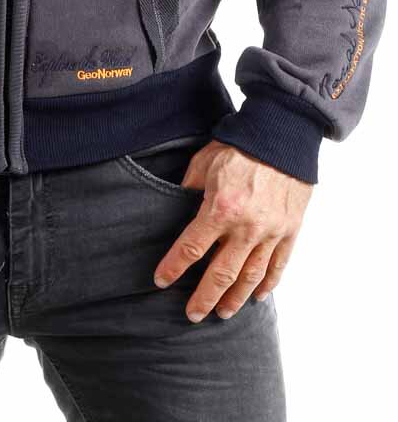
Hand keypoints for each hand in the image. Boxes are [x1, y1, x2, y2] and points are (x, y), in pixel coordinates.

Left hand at [153, 139, 312, 322]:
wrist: (281, 135)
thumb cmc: (238, 145)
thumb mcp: (203, 162)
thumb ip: (190, 188)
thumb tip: (177, 204)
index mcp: (220, 209)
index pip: (191, 248)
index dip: (173, 267)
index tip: (161, 281)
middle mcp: (246, 227)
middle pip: (221, 274)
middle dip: (204, 297)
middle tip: (192, 314)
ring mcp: (271, 232)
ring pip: (251, 276)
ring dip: (235, 298)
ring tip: (223, 313)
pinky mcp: (290, 230)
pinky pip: (278, 265)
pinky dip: (268, 284)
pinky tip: (257, 296)